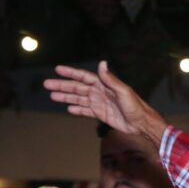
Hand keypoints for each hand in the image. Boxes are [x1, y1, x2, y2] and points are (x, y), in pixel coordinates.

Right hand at [44, 61, 167, 144]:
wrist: (141, 124)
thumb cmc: (135, 107)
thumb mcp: (123, 91)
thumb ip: (110, 79)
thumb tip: (102, 63)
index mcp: (104, 85)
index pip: (84, 77)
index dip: (71, 73)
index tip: (57, 69)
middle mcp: (100, 92)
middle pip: (77, 87)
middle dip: (62, 85)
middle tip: (47, 84)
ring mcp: (99, 103)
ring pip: (79, 99)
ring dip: (66, 97)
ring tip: (52, 96)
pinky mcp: (101, 114)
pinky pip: (86, 111)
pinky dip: (77, 109)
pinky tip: (68, 108)